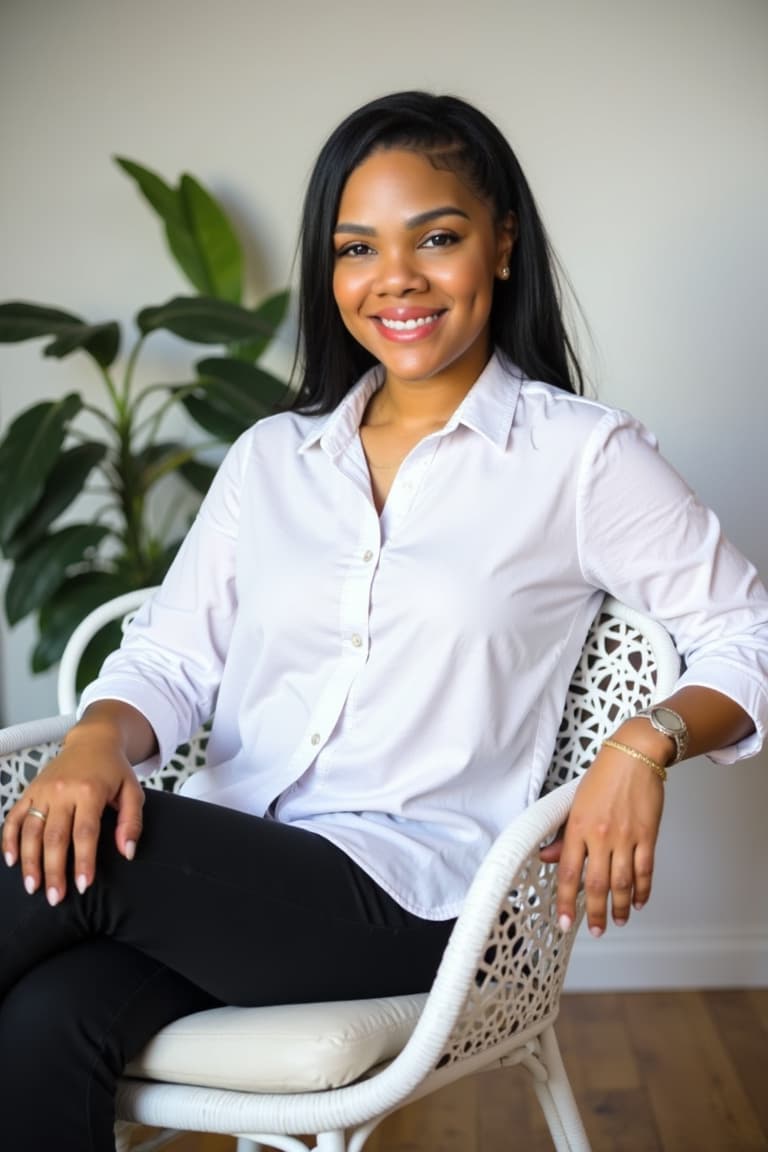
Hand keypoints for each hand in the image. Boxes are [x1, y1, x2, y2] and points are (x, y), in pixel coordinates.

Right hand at [2, 729, 144, 905]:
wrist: (93, 740)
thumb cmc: (114, 769)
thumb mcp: (133, 791)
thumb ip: (131, 822)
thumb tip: (127, 852)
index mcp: (90, 790)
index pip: (85, 832)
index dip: (83, 861)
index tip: (82, 885)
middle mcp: (63, 791)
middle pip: (54, 836)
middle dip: (53, 870)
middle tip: (55, 897)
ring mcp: (43, 791)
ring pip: (31, 830)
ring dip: (30, 861)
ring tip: (33, 887)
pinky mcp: (30, 791)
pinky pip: (14, 817)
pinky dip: (9, 839)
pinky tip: (12, 861)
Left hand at [539, 745, 663, 935]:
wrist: (634, 756)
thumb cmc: (602, 777)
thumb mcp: (574, 802)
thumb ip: (563, 834)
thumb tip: (548, 858)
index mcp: (579, 827)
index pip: (569, 872)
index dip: (567, 900)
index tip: (565, 921)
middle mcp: (602, 835)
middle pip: (597, 884)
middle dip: (594, 913)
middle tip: (595, 931)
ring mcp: (626, 837)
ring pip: (623, 883)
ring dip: (620, 907)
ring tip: (617, 921)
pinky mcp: (648, 836)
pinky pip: (645, 870)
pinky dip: (643, 890)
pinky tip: (639, 902)